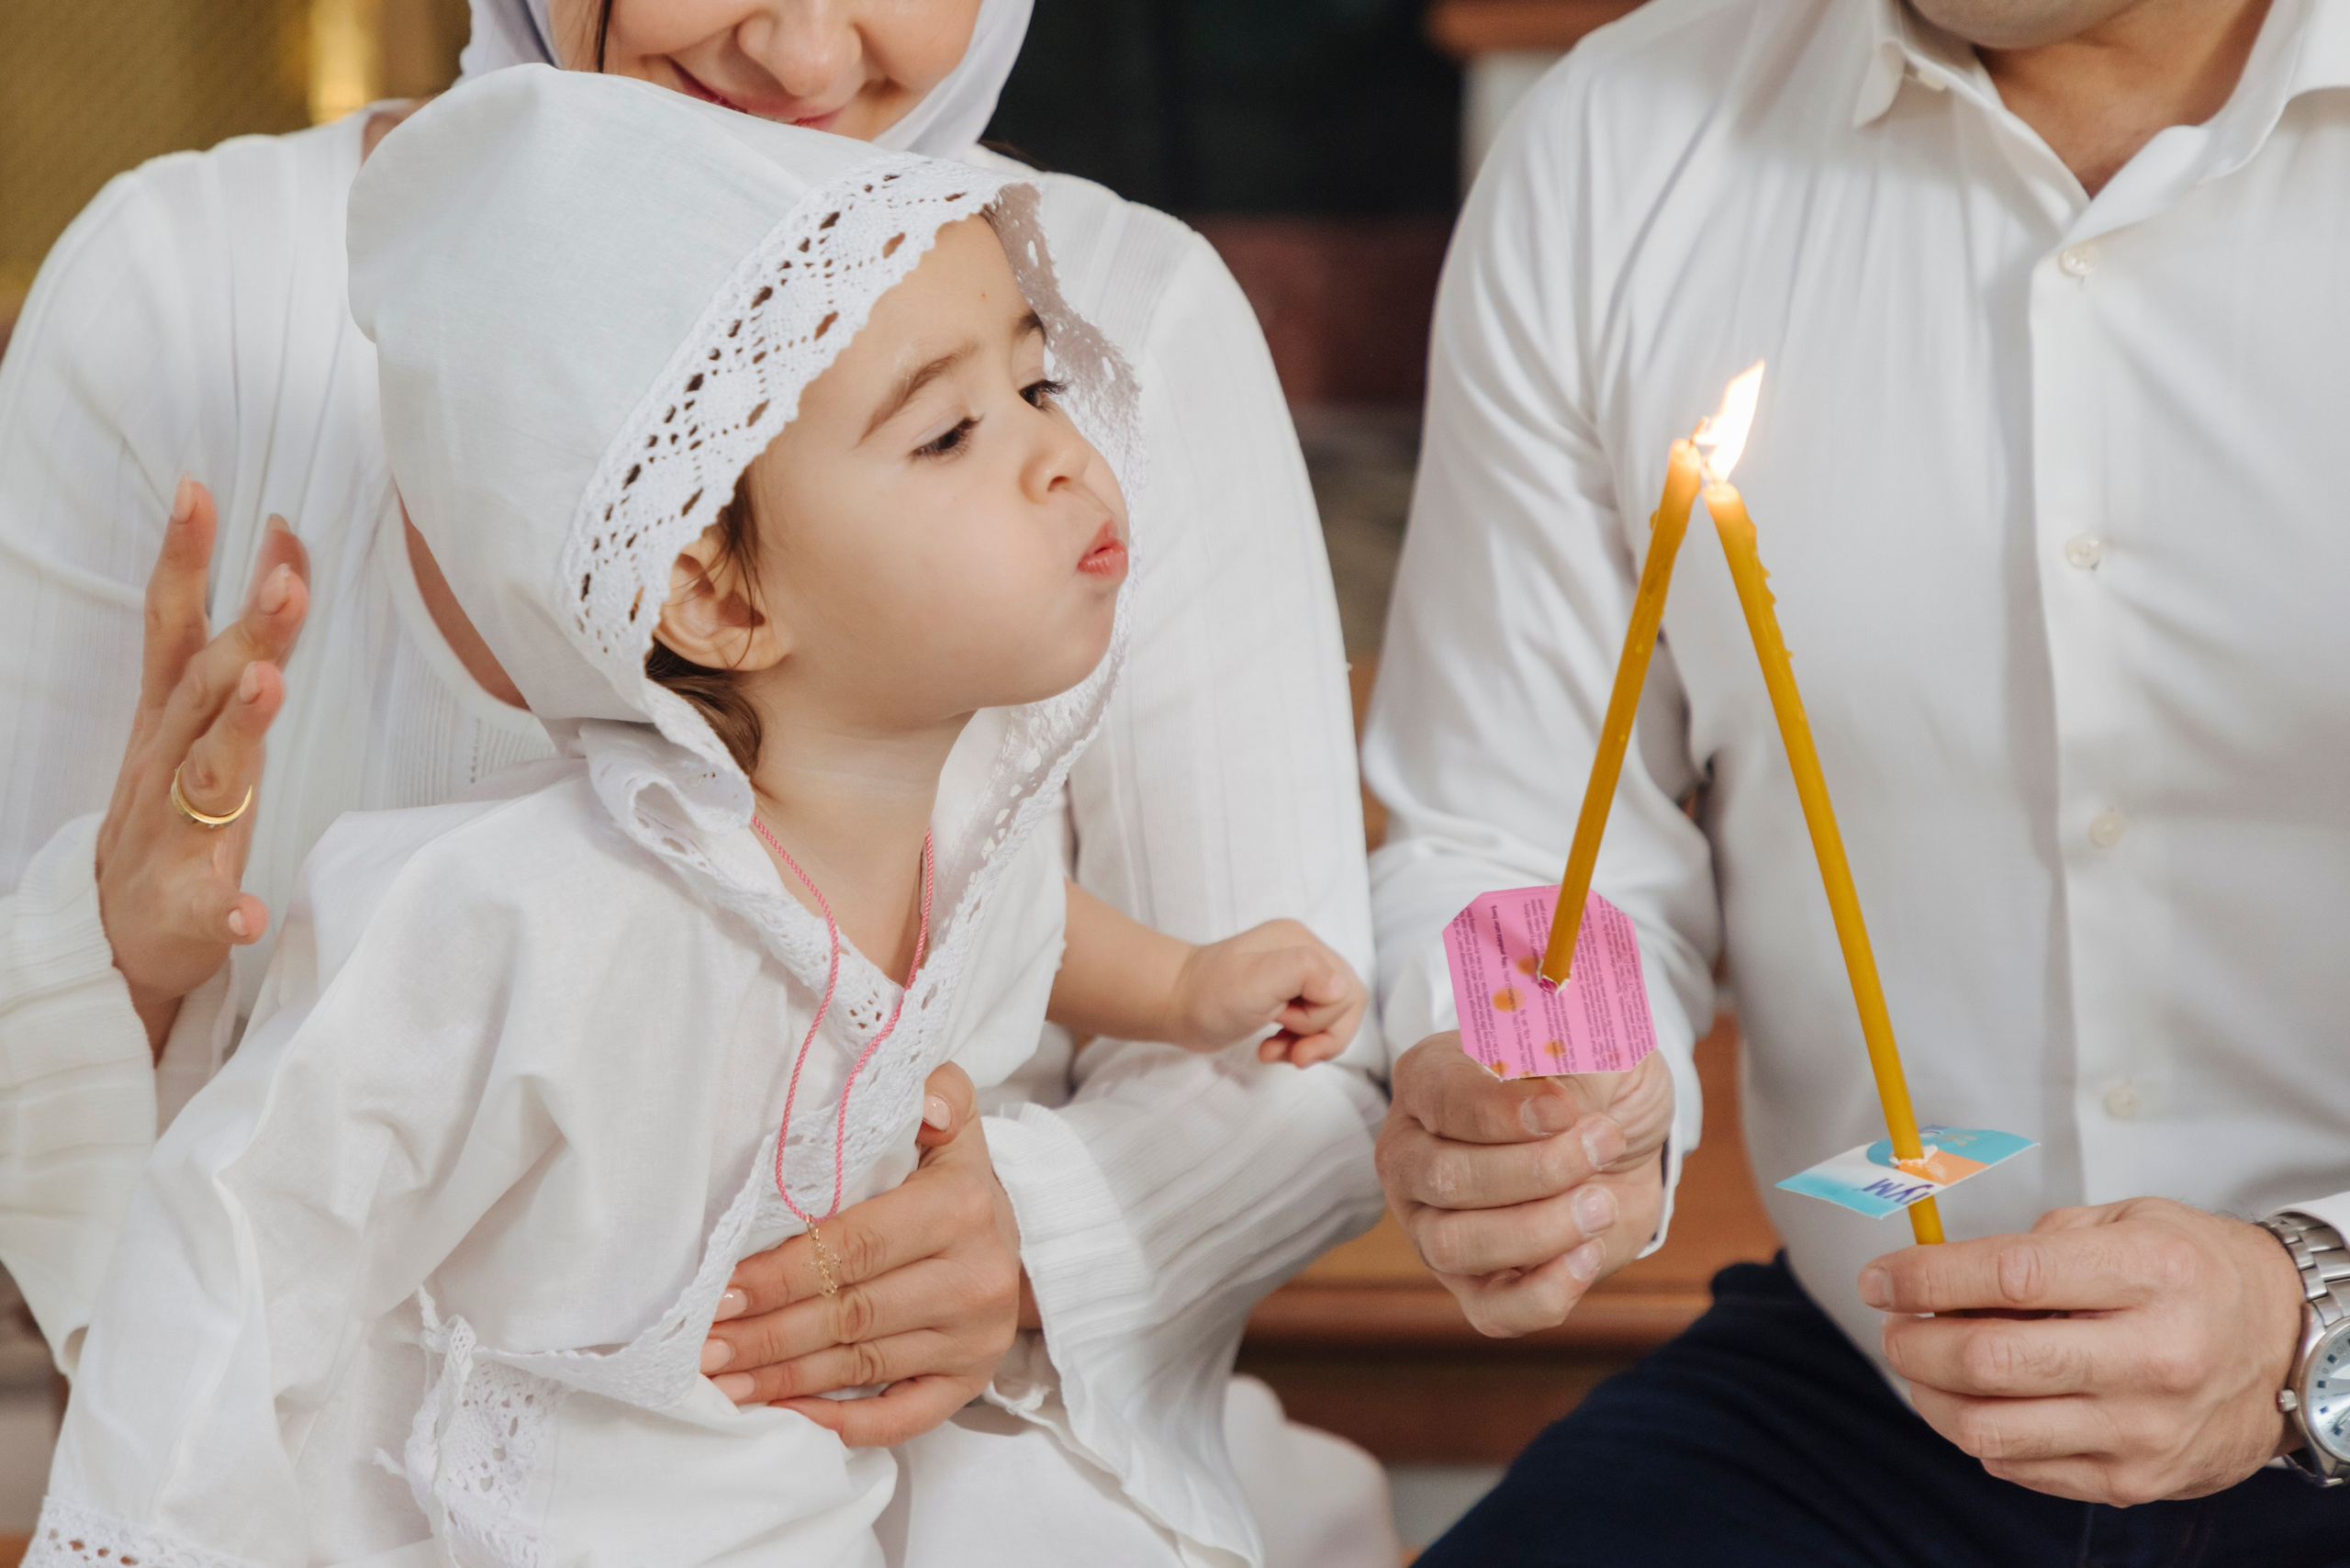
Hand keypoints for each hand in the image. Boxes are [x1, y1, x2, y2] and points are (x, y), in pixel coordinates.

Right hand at [95, 478, 309, 1051]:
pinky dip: (228, 910)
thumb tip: (285, 557)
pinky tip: (248, 913)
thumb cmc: (176, 814)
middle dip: (248, 632)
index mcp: (171, 720)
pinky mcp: (187, 910)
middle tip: (285, 582)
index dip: (186, 559)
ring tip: (268, 687)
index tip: (201, 490)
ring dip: (237, 732)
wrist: (120, 935)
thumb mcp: (204, 720)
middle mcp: (170, 765)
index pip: (178, 627)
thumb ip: (244, 644)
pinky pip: (209, 911)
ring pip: (208, 776)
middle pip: (208, 687)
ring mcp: (176, 836)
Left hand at [699, 1064, 1023, 1445]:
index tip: (722, 1291)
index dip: (782, 1273)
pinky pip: (901, 1416)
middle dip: (768, 1333)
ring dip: (784, 1380)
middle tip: (703, 1346)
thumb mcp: (954, 1126)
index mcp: (960, 1209)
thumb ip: (939, 1093)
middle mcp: (974, 1279)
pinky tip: (788, 1414)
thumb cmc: (957, 1183)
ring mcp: (974, 1340)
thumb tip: (919, 1098)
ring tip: (721, 1381)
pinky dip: (843, 1424)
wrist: (1019, 1244)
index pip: (855, 1246)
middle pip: (850, 1313)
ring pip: (863, 1367)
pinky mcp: (971, 1382)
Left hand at [1171, 918, 1365, 1064]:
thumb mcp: (1256, 980)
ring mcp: (1296, 979)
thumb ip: (1304, 972)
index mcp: (1301, 944)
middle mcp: (1304, 956)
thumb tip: (1341, 988)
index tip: (1286, 1025)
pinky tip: (1270, 1050)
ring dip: (1308, 1044)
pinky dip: (1297, 1045)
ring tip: (1274, 1052)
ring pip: (1332, 1020)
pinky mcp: (1286, 1000)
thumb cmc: (1209, 993)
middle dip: (1319, 1035)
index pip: (1346, 988)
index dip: (1325, 1019)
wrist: (1173, 1006)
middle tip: (1285, 1045)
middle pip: (1345, 1005)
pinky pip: (1313, 1028)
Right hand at [1377, 1033, 1672, 1335]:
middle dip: (1537, 1170)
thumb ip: (1574, 1065)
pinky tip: (1588, 1254)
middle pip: (1445, 1178)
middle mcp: (1413, 1151)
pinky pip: (1489, 1311)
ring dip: (1542, 1229)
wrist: (1623, 1142)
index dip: (1506, 1111)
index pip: (1444, 1099)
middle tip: (1604, 1143)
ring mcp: (1432, 1223)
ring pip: (1453, 1246)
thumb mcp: (1598, 1048)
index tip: (1569, 1110)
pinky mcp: (1473, 1284)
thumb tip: (1554, 1105)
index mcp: (1430, 1077)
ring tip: (1601, 1202)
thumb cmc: (1596, 1081)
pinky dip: (1545, 1293)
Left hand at [1865, 1197, 2304, 1503]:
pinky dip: (1978, 1432)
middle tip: (1894, 1326)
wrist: (2284, 1347)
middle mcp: (2152, 1358)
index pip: (2008, 1278)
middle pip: (1989, 1361)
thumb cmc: (2192, 1272)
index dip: (1925, 1278)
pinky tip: (1980, 1401)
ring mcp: (2143, 1430)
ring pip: (1989, 1427)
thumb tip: (1935, 1274)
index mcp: (2151, 1275)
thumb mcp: (2128, 1222)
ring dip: (1929, 1395)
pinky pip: (2017, 1465)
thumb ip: (2036, 1244)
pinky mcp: (2134, 1480)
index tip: (1880, 1278)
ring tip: (1923, 1366)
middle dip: (1913, 1343)